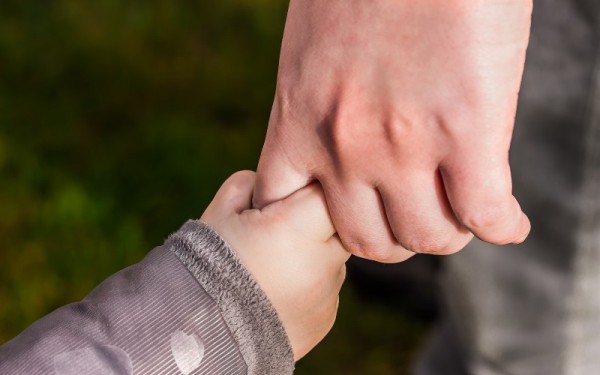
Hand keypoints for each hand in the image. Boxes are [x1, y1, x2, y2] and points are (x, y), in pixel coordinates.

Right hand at [201, 171, 348, 360]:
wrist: (201, 333)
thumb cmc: (206, 264)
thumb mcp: (221, 212)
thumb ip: (254, 184)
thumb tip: (276, 183)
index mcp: (296, 229)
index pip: (326, 191)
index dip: (306, 189)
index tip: (286, 198)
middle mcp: (322, 262)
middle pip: (339, 224)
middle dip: (314, 220)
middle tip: (280, 230)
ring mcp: (327, 293)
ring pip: (334, 257)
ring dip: (313, 254)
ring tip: (272, 266)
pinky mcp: (326, 317)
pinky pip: (326, 287)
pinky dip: (308, 283)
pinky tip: (275, 290)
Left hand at [254, 0, 531, 261]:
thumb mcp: (311, 52)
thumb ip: (318, 104)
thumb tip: (342, 138)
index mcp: (299, 120)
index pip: (285, 211)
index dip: (315, 227)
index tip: (344, 215)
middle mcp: (343, 146)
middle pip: (366, 240)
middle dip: (394, 236)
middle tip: (416, 215)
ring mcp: (403, 145)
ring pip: (426, 238)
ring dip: (447, 233)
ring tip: (462, 214)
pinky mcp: (466, 131)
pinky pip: (484, 214)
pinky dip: (501, 227)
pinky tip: (508, 220)